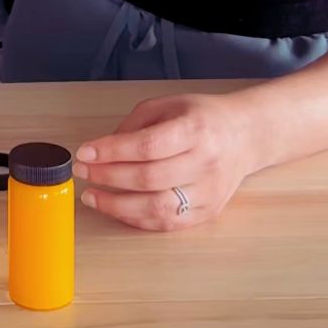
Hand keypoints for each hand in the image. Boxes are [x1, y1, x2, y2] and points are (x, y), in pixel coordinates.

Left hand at [73, 92, 261, 230]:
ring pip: (158, 207)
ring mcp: (209, 192)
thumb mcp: (168, 105)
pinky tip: (117, 208)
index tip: (84, 152)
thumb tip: (102, 149)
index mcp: (195, 130)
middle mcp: (205, 163)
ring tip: (92, 196)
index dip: (112, 152)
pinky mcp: (209, 212)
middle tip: (82, 172)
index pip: (148, 146)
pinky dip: (138, 219)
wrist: (246, 136)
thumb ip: (135, 124)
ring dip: (117, 205)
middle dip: (107, 176)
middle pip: (149, 178)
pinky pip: (168, 223)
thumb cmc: (202, 117)